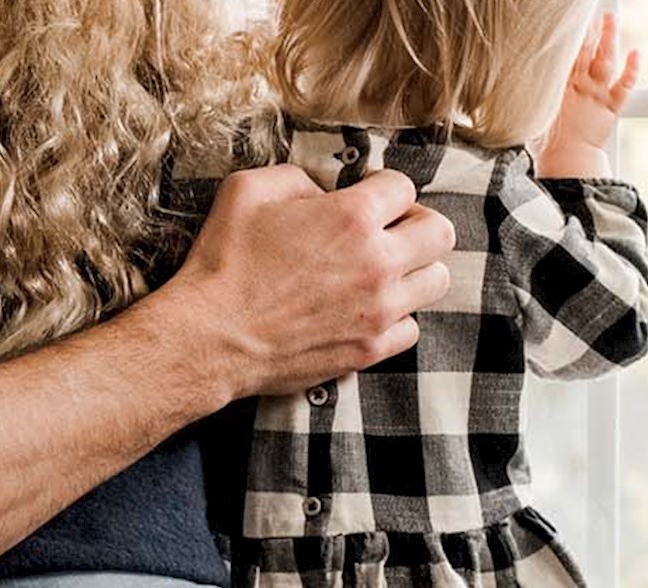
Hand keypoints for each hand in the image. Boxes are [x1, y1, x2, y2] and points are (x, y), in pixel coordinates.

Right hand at [144, 164, 454, 396]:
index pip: (403, 186)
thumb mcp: (245, 191)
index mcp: (352, 217)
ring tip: (382, 275)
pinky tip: (366, 312)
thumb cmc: (222, 263)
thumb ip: (296, 177)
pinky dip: (396, 318)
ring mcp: (379, 309)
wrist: (207, 338)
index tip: (365, 198)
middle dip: (417, 225)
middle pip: (439, 232)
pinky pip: (412, 328)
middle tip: (388, 233)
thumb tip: (321, 190)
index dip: (381, 188)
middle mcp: (378, 261)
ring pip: (436, 281)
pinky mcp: (369, 349)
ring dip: (414, 272)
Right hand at [540, 13, 639, 178]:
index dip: (567, 37)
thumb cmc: (545, 144)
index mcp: (557, 88)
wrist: (565, 160)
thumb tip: (522, 85)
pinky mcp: (612, 106)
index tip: (568, 23)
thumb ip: (534, 97)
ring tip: (611, 19)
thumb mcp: (531, 114)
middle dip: (588, 30)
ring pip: (605, 59)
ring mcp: (596, 94)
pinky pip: (625, 83)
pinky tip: (636, 52)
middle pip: (585, 51)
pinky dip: (633, 67)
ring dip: (609, 38)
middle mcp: (577, 86)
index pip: (564, 55)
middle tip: (590, 13)